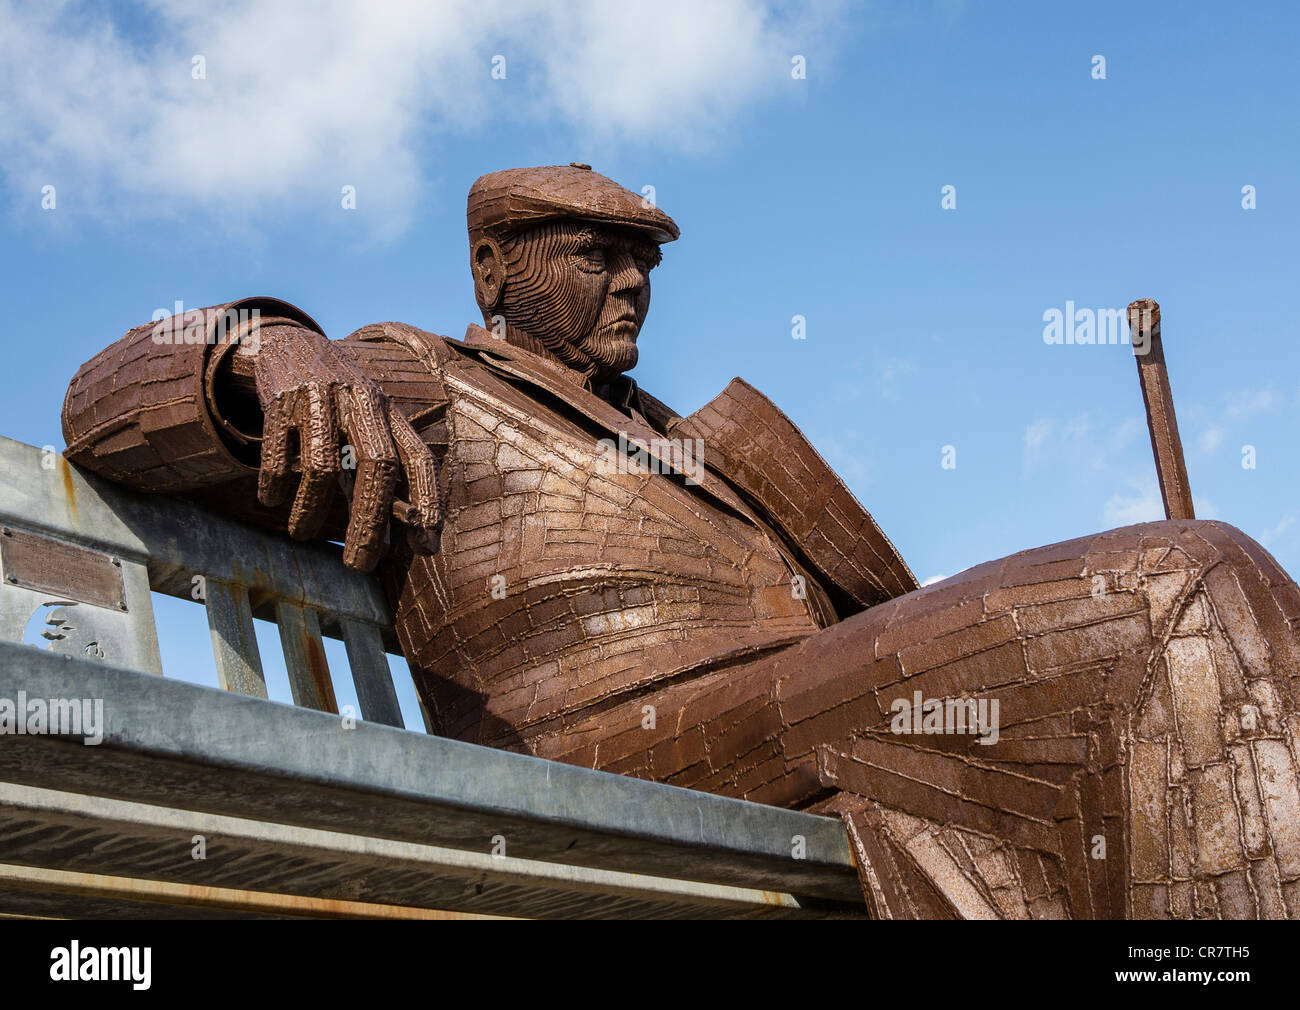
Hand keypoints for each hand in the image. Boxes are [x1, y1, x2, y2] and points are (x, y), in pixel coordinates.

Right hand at [251, 327, 440, 570]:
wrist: (291, 346)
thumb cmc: (340, 406)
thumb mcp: (369, 431)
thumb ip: (386, 478)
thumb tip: (402, 539)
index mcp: (390, 414)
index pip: (420, 460)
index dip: (428, 504)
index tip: (424, 548)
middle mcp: (362, 405)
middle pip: (376, 467)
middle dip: (369, 522)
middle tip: (359, 566)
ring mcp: (322, 400)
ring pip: (323, 466)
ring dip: (311, 510)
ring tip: (301, 534)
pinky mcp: (282, 401)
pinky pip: (278, 452)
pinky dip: (275, 482)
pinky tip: (272, 500)